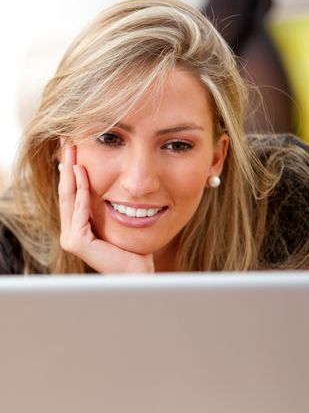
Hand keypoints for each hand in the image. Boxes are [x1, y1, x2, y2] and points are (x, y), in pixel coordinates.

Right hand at [58, 143, 154, 273]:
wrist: (139, 273)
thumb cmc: (133, 249)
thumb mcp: (117, 218)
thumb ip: (107, 203)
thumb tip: (108, 178)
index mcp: (77, 226)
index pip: (71, 192)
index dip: (71, 168)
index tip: (73, 145)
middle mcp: (70, 232)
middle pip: (65, 191)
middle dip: (66, 164)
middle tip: (66, 140)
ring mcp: (71, 238)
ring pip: (68, 198)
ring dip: (70, 172)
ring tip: (71, 150)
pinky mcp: (77, 243)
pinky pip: (80, 211)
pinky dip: (82, 192)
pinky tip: (83, 173)